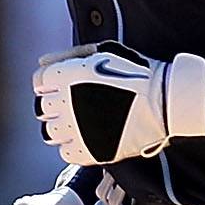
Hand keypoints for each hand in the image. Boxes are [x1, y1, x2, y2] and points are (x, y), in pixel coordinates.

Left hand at [32, 45, 204, 164]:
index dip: (50, 83)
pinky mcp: (90, 150)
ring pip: (50, 132)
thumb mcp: (104, 51)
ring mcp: (77, 128)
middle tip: (75, 105)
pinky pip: (65, 153)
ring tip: (81, 122)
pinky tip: (88, 137)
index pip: (39, 82)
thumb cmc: (138, 73)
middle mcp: (67, 101)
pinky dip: (72, 146)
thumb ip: (68, 55)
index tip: (64, 86)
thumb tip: (41, 63)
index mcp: (68, 75)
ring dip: (62, 127)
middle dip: (55, 105)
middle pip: (42, 108)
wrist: (166, 101)